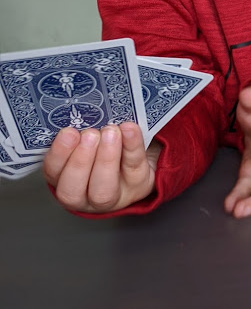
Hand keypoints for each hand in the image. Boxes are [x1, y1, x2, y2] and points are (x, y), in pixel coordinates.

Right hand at [43, 122, 160, 212]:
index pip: (53, 172)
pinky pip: (134, 169)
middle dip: (80, 161)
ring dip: (105, 159)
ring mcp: (113, 196)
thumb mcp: (88, 140)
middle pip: (72, 191)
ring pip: (103, 189)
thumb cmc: (105, 146)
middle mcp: (85, 196)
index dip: (58, 154)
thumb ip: (80, 133)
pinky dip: (132, 147)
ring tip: (110, 132)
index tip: (68, 131)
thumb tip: (80, 111)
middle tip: (90, 134)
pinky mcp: (139, 186)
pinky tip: (130, 129)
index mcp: (65, 180)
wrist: (139, 158)